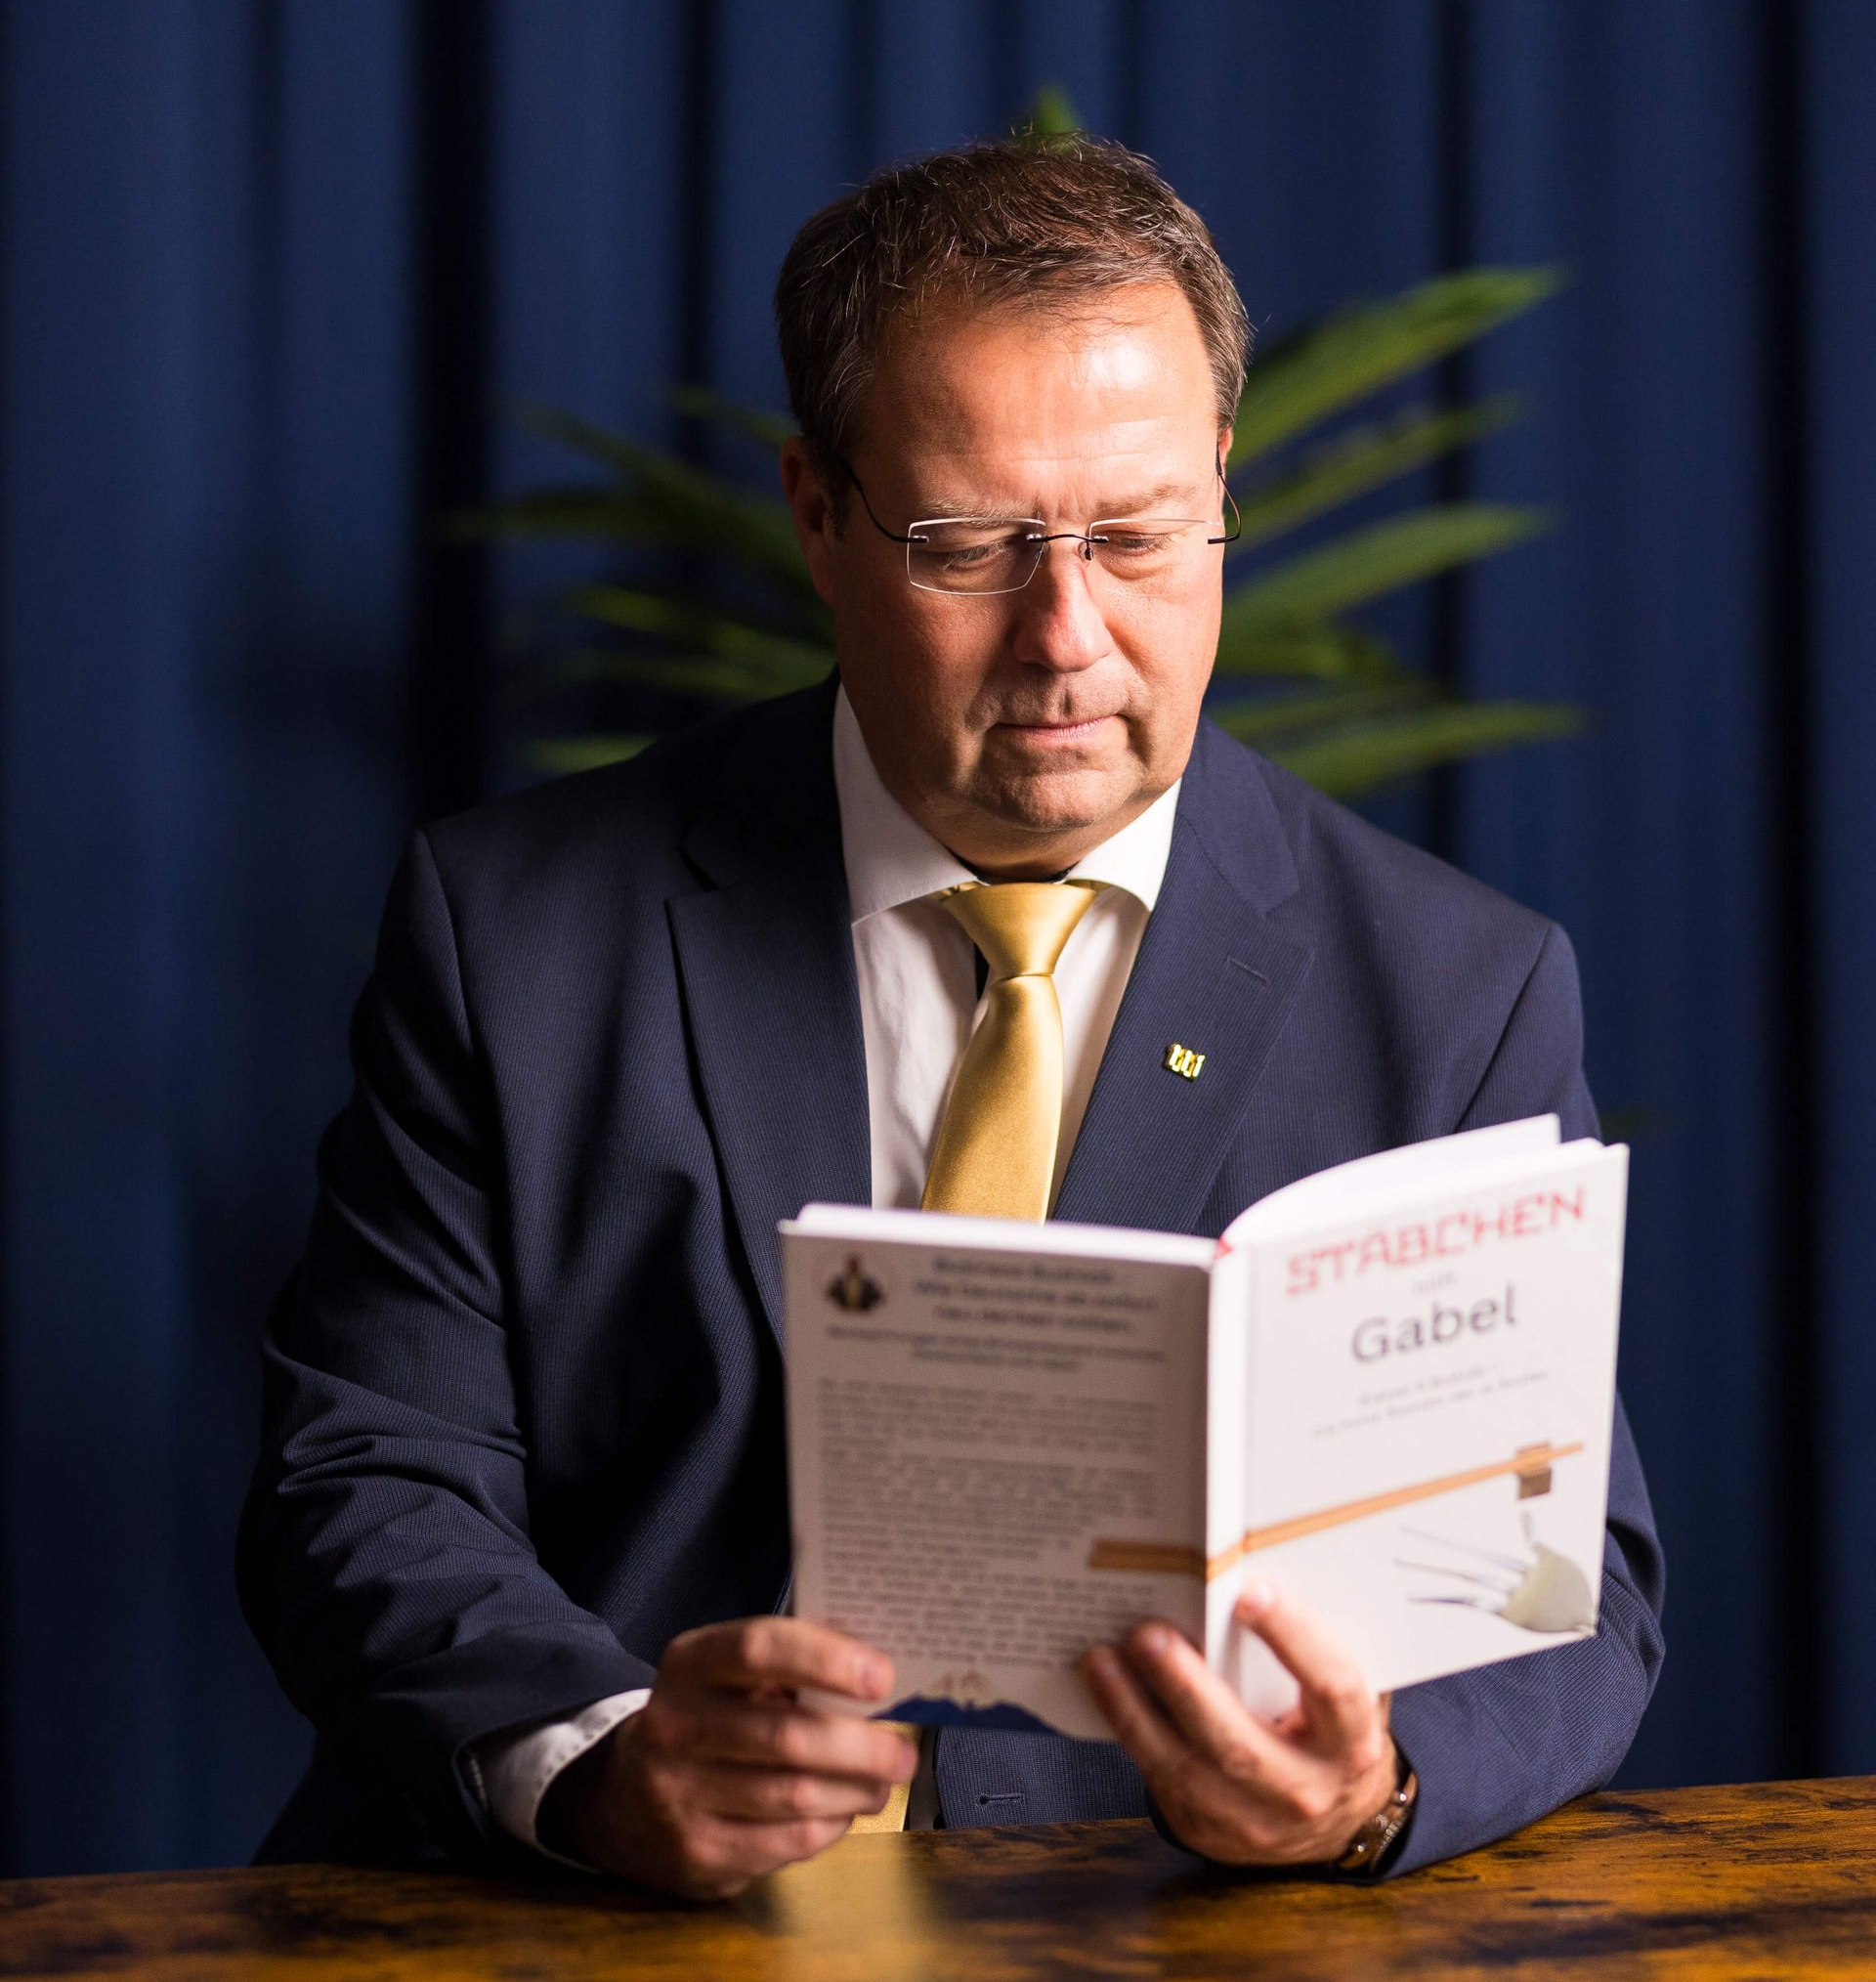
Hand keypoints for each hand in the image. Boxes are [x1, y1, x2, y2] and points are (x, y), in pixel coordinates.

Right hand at [538, 1617, 917, 1899]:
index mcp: (688, 1664)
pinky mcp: (697, 1854)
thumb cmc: (705, 1720)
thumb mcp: (724, 1678)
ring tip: (883, 1782)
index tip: (882, 1677)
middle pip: (787, 1736)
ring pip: (793, 1796)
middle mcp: (674, 1726)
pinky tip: (843, 1812)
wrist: (620, 1798)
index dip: (826, 1659)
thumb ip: (787, 1666)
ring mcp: (680, 1795)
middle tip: (904, 1753)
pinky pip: (786, 1843)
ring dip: (855, 1791)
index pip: (758, 1648)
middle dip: (861, 1747)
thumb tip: (877, 1673)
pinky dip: (830, 1828)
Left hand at [1079, 1580, 1396, 1867]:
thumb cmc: (1329, 1731)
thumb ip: (1312, 1645)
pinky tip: (1104, 1687)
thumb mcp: (1341, 1694)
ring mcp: (1252, 1821)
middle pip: (1238, 1742)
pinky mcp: (1206, 1829)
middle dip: (1186, 1685)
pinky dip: (1127, 1730)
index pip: (1332, 1687)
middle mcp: (1304, 1789)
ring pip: (1184, 1769)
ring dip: (1134, 1710)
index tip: (1249, 1591)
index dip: (1293, 1637)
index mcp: (1351, 1742)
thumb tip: (1249, 1567)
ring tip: (1102, 1658)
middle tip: (1148, 1632)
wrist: (1330, 1824)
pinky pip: (1158, 1778)